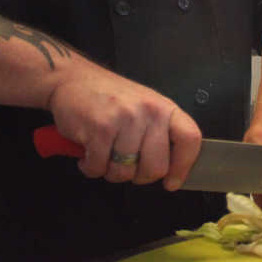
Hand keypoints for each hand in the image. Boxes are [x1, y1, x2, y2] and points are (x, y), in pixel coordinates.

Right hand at [46, 63, 200, 190]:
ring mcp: (125, 119)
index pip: (190, 139)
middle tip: (124, 163)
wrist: (72, 79)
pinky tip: (88, 151)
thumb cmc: (109, 98)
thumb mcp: (144, 107)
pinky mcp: (100, 128)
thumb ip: (159, 133)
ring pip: (125, 172)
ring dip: (110, 170)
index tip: (172, 182)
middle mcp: (149, 112)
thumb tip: (170, 170)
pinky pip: (99, 168)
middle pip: (156, 168)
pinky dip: (90, 167)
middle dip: (137, 175)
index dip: (183, 166)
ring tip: (103, 153)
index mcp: (164, 108)